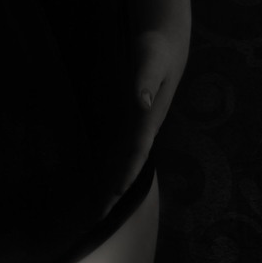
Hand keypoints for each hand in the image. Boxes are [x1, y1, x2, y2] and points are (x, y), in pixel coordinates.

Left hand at [98, 21, 189, 219]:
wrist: (166, 43)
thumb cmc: (156, 49)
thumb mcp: (150, 58)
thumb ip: (144, 79)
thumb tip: (139, 102)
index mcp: (148, 118)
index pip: (135, 152)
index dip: (124, 174)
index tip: (113, 195)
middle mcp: (143, 128)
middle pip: (127, 164)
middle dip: (114, 190)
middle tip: (96, 218)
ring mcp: (136, 126)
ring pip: (121, 161)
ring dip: (109, 184)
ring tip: (95, 210)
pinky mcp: (129, 120)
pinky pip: (117, 149)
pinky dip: (108, 166)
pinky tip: (98, 179)